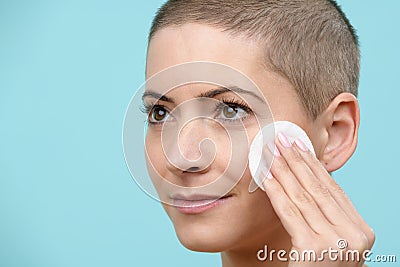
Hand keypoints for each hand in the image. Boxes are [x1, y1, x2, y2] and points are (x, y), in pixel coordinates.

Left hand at [262, 132, 374, 265]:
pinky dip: (275, 191)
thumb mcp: (331, 243)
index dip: (314, 166)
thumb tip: (305, 182)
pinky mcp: (314, 250)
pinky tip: (264, 175)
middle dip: (297, 161)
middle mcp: (354, 235)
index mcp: (361, 231)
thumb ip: (325, 217)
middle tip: (281, 139)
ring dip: (284, 170)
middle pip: (319, 189)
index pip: (333, 190)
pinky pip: (290, 212)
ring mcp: (337, 243)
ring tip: (271, 151)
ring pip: (303, 196)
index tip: (299, 146)